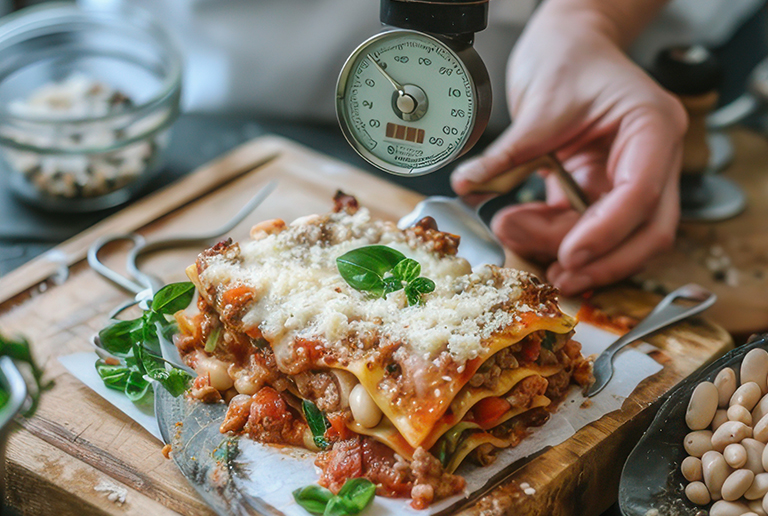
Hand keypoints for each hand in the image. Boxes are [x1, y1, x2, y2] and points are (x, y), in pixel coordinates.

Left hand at [451, 6, 686, 295]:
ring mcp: (627, 176)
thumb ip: (509, 152)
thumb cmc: (568, 57)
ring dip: (567, 249)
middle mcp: (650, 158)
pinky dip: (554, 234)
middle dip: (603, 262)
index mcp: (652, 127)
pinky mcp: (599, 187)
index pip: (640, 194)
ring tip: (514, 232)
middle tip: (557, 277)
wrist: (569, 43)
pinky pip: (584, 225)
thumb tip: (469, 184)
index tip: (570, 255)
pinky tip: (520, 226)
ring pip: (616, 238)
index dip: (606, 233)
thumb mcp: (540, 102)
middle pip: (646, 231)